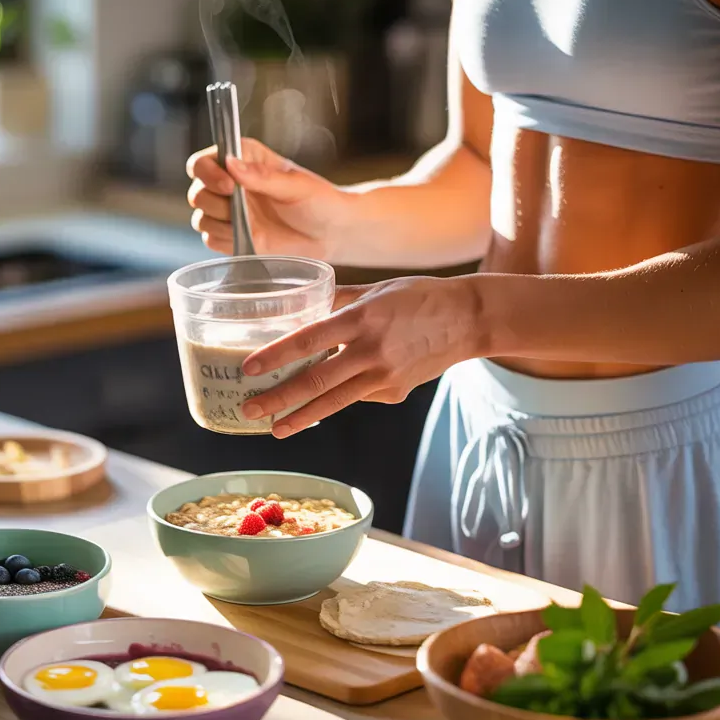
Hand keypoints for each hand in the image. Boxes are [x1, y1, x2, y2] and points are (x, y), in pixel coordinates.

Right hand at [186, 137, 352, 258]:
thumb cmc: (320, 202)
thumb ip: (262, 176)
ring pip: (200, 217)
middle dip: (214, 202)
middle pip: (197, 191)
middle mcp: (232, 184)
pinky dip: (224, 241)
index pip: (205, 160)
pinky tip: (249, 238)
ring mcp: (230, 212)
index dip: (207, 172)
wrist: (332, 234)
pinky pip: (210, 239)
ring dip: (220, 224)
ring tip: (251, 225)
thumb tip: (231, 164)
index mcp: (245, 159)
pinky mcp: (232, 236)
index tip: (228, 186)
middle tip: (240, 210)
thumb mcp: (296, 186)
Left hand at [239, 276, 484, 436]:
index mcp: (362, 318)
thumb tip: (304, 307)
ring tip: (275, 429)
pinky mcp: (395, 393)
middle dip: (279, 399)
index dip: (277, 355)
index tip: (249, 368)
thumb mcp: (376, 290)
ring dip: (301, 418)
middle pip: (316, 380)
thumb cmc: (420, 297)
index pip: (310, 339)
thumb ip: (338, 300)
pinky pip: (358, 397)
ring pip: (334, 402)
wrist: (469, 319)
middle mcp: (371, 350)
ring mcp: (385, 376)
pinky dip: (339, 398)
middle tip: (249, 410)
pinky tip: (327, 400)